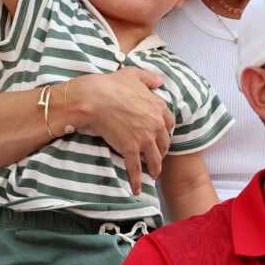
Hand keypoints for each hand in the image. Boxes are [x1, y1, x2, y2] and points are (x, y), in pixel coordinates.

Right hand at [75, 68, 173, 194]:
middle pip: (164, 144)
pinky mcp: (130, 149)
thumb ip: (149, 78)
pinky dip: (136, 181)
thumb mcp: (134, 75)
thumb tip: (160, 81)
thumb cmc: (112, 84)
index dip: (166, 133)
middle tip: (157, 158)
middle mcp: (156, 124)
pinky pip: (136, 168)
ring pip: (155, 159)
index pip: (169, 124)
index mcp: (159, 107)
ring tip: (152, 175)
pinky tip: (136, 189)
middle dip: (162, 152)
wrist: (95, 98)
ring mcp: (144, 138)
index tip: (162, 138)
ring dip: (154, 169)